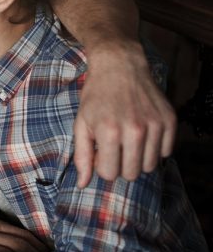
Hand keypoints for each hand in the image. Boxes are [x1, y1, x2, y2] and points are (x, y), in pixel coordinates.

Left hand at [74, 44, 175, 186]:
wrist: (119, 66)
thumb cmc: (96, 96)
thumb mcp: (81, 123)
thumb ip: (81, 156)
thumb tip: (83, 184)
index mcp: (108, 132)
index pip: (109, 174)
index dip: (102, 166)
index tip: (101, 152)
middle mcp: (134, 130)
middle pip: (131, 174)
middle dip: (120, 165)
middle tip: (115, 148)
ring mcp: (155, 125)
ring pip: (150, 166)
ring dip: (138, 158)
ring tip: (128, 140)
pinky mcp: (170, 120)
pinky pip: (166, 153)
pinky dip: (155, 148)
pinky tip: (143, 133)